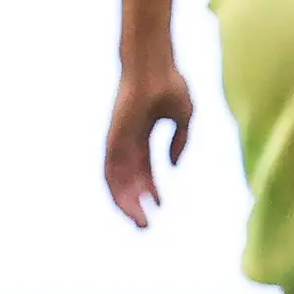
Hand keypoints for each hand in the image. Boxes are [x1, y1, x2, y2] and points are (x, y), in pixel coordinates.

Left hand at [105, 49, 195, 225]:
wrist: (153, 67)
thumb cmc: (169, 84)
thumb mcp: (184, 118)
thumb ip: (180, 142)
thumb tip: (173, 166)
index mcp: (142, 135)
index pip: (143, 170)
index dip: (151, 189)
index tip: (160, 206)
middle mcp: (127, 141)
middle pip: (128, 180)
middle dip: (136, 203)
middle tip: (145, 226)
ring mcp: (118, 141)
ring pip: (117, 181)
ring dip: (127, 204)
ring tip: (140, 223)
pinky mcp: (112, 140)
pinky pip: (110, 171)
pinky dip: (117, 190)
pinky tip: (128, 205)